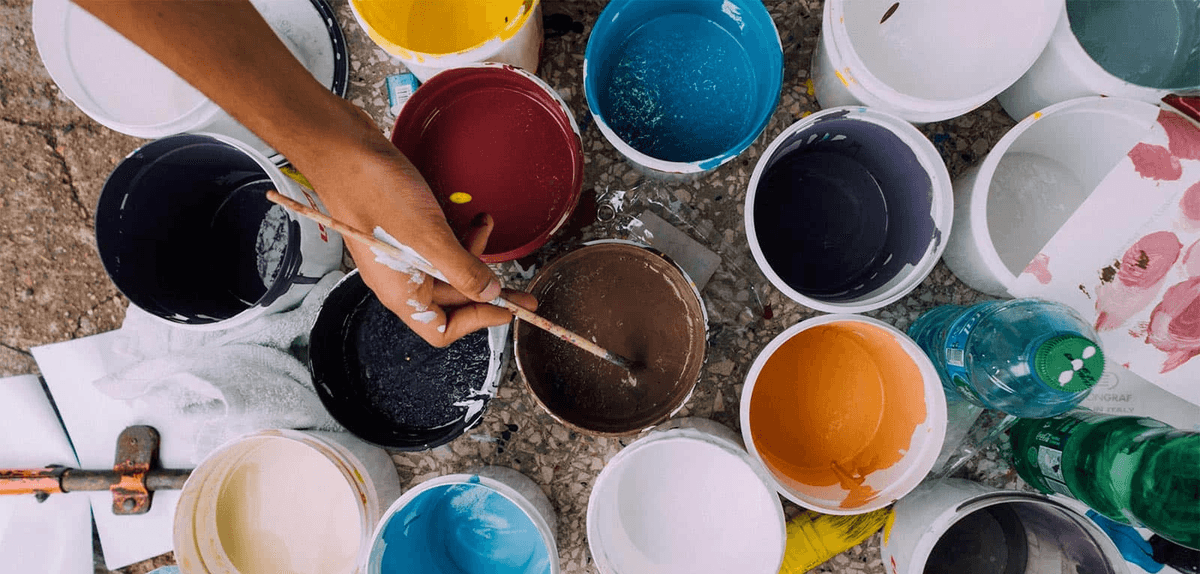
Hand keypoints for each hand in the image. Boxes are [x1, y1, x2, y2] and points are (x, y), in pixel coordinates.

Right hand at [298, 110, 536, 345]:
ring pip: (446, 269)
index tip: (507, 308)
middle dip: (486, 291)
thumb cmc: (375, 192)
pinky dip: (459, 235)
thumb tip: (490, 294)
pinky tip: (473, 217)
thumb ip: (463, 270)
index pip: (441, 329)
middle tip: (523, 291)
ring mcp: (400, 253)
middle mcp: (399, 278)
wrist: (340, 148)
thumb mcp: (429, 237)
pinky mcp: (403, 228)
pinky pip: (438, 244)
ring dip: (473, 255)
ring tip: (488, 228)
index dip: (477, 321)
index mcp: (401, 291)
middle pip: (450, 301)